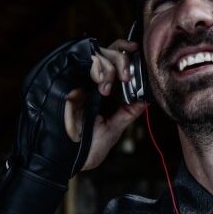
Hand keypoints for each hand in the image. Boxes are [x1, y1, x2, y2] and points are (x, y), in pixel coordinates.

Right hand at [65, 39, 146, 171]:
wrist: (69, 162)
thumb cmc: (87, 149)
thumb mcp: (113, 129)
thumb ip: (127, 113)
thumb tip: (144, 100)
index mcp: (97, 90)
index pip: (111, 60)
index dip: (124, 51)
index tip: (136, 53)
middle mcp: (86, 82)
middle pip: (106, 51)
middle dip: (120, 59)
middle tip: (125, 78)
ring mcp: (76, 81)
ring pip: (96, 54)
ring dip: (108, 66)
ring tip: (106, 89)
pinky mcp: (68, 83)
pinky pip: (84, 62)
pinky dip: (97, 66)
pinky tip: (100, 82)